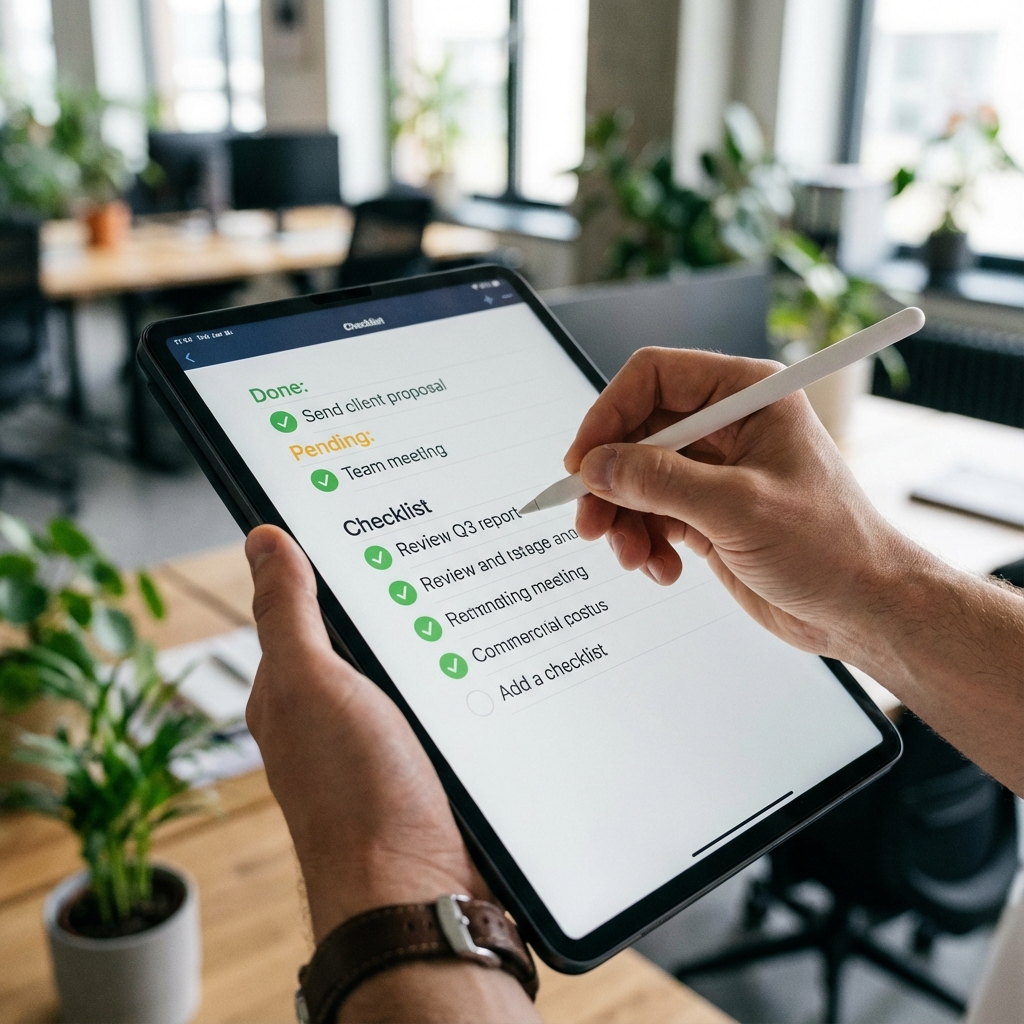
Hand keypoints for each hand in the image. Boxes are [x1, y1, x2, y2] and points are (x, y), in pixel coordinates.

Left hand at [243, 525, 488, 942]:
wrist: (417, 892)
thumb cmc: (354, 796)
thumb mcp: (312, 684)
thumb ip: (288, 613)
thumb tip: (262, 539)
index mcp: (293, 688)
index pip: (307, 603)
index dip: (335, 557)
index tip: (373, 508)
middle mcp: (334, 712)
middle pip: (366, 631)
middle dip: (400, 592)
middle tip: (444, 542)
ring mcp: (383, 738)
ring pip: (413, 663)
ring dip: (440, 634)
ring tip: (478, 586)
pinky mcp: (430, 760)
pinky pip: (446, 699)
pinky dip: (465, 674)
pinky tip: (492, 656)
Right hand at [563, 347, 913, 660]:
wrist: (861, 608)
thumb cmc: (831, 547)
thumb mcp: (738, 509)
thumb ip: (660, 482)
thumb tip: (597, 465)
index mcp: (747, 396)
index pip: (654, 378)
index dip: (610, 413)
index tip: (583, 459)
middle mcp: (727, 427)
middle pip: (636, 433)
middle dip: (610, 481)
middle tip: (590, 520)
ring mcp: (715, 471)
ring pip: (636, 479)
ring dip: (624, 520)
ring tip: (633, 557)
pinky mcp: (707, 512)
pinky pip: (652, 515)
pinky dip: (645, 543)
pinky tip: (663, 568)